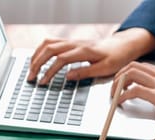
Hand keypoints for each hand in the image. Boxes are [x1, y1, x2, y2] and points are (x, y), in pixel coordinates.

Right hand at [28, 28, 154, 84]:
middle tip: (31, 78)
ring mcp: (72, 41)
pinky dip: (41, 51)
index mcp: (84, 51)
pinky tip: (38, 60)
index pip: (61, 59)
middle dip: (37, 63)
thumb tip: (67, 77)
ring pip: (48, 43)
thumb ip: (86, 72)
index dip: (50, 71)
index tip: (43, 82)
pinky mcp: (70, 42)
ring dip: (37, 56)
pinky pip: (51, 42)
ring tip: (31, 69)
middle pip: (49, 49)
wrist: (122, 45)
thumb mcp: (105, 68)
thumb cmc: (116, 57)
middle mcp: (76, 43)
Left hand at [114, 62, 154, 125]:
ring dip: (117, 84)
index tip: (122, 81)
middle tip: (113, 88)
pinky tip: (119, 104)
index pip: (143, 66)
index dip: (128, 72)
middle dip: (118, 76)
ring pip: (131, 74)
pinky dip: (121, 97)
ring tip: (114, 96)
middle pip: (133, 66)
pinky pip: (134, 91)